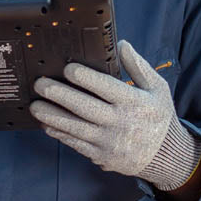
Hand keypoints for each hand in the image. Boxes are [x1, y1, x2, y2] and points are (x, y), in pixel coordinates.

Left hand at [30, 40, 200, 190]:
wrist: (165, 154)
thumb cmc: (158, 115)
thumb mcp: (157, 88)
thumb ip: (138, 66)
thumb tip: (121, 44)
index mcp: (135, 103)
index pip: (107, 88)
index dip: (86, 78)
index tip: (68, 69)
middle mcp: (121, 123)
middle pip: (85, 108)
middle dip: (60, 95)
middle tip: (40, 84)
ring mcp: (109, 142)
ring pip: (76, 128)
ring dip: (52, 116)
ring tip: (35, 106)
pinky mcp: (102, 156)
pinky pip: (77, 144)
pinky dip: (60, 134)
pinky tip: (47, 124)